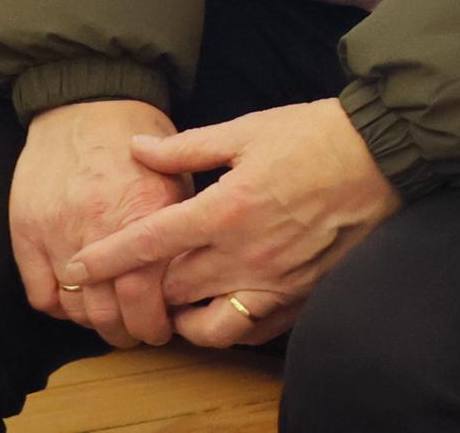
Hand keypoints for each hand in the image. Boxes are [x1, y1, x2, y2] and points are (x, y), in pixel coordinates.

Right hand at [9, 99, 188, 348]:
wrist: (84, 103)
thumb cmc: (134, 139)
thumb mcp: (174, 175)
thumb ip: (176, 227)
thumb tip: (186, 278)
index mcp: (143, 214)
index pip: (145, 294)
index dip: (154, 322)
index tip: (161, 328)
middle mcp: (99, 228)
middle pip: (110, 312)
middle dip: (128, 331)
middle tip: (137, 332)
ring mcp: (58, 232)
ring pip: (76, 309)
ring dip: (95, 324)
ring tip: (109, 321)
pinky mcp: (27, 232)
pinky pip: (41, 295)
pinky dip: (59, 308)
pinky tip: (76, 302)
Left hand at [72, 99, 397, 336]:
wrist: (383, 156)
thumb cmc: (315, 136)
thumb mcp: (248, 130)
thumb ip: (188, 149)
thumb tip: (138, 150)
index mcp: (226, 208)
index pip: (149, 243)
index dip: (106, 258)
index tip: (77, 267)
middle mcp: (245, 253)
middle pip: (171, 289)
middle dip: (142, 289)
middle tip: (128, 280)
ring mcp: (274, 281)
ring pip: (208, 325)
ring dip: (182, 318)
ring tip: (175, 301)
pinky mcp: (300, 296)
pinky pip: (251, 330)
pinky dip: (227, 325)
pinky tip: (220, 306)